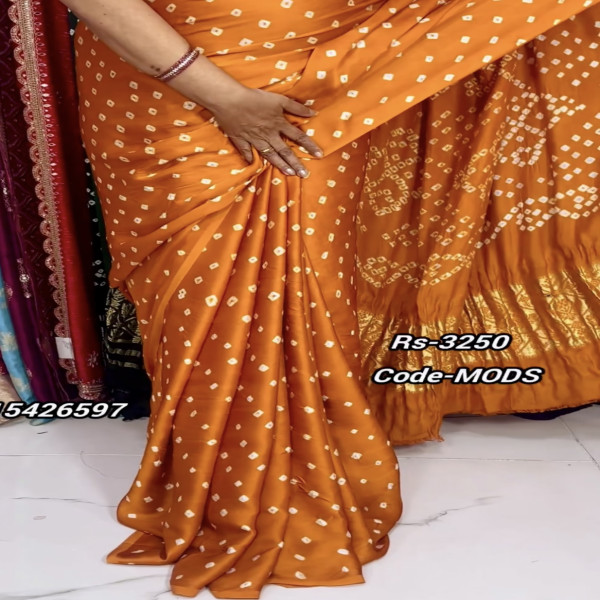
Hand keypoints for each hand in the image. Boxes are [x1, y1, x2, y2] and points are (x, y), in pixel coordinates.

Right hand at [206, 87, 322, 177]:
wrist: (230, 100)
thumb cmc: (254, 97)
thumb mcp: (279, 99)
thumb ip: (296, 107)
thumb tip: (313, 113)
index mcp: (278, 124)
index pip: (298, 137)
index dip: (310, 146)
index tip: (320, 155)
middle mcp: (269, 134)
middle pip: (285, 151)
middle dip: (296, 163)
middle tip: (304, 174)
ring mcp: (254, 139)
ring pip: (269, 154)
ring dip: (279, 164)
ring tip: (289, 173)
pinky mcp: (240, 139)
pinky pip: (246, 151)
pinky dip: (250, 158)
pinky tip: (255, 165)